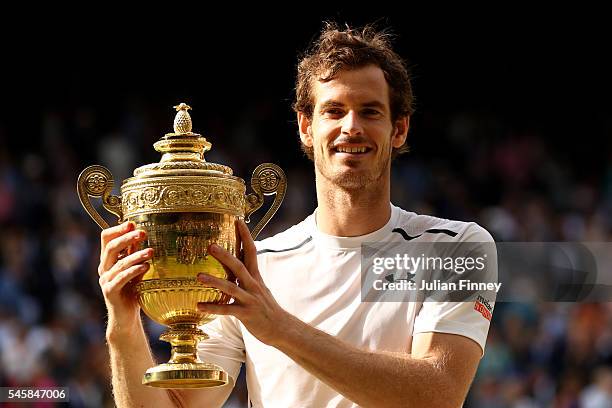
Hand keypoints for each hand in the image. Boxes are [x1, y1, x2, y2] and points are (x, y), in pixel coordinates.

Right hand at [98, 221, 152, 327]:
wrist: (126, 316)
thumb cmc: (132, 290)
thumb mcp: (135, 268)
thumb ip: (135, 254)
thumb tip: (142, 233)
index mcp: (108, 260)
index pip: (106, 238)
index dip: (118, 229)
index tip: (132, 223)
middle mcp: (104, 268)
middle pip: (111, 247)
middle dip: (127, 238)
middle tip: (143, 233)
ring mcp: (105, 280)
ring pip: (119, 263)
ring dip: (136, 255)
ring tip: (151, 251)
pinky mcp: (110, 292)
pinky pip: (121, 278)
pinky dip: (134, 271)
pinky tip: (146, 266)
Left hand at [197, 220, 288, 345]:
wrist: (281, 328)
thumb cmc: (266, 307)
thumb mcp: (258, 288)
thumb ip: (247, 276)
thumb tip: (236, 263)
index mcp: (256, 276)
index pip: (251, 251)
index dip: (245, 236)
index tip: (238, 220)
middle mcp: (253, 285)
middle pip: (239, 266)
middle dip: (225, 255)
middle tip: (210, 245)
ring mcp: (250, 299)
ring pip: (231, 287)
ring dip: (214, 281)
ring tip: (198, 276)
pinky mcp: (246, 314)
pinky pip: (227, 310)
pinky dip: (213, 308)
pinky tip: (199, 306)